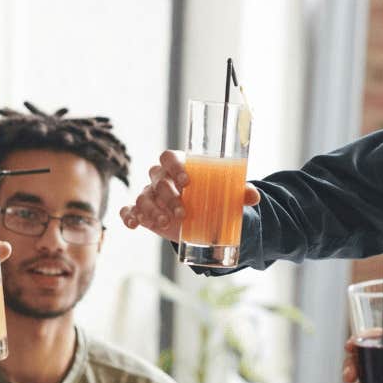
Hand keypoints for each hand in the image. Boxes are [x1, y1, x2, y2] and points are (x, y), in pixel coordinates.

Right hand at [117, 150, 259, 241]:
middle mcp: (161, 178)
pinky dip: (128, 216)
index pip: (168, 157)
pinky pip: (129, 210)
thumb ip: (239, 193)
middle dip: (168, 196)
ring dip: (151, 210)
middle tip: (182, 213)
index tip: (187, 181)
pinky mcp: (143, 212)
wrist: (201, 218)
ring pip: (143, 196)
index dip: (174, 166)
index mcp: (179, 165)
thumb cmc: (212, 198)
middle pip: (157, 179)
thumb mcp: (227, 195)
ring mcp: (149, 195)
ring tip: (165, 223)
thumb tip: (253, 196)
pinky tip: (134, 224)